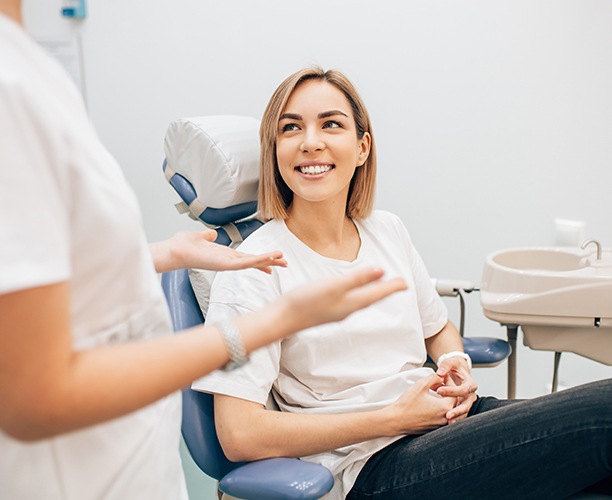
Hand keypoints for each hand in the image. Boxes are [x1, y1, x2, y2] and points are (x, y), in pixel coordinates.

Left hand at [151, 229, 286, 272]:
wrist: (175, 250)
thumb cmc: (184, 245)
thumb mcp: (200, 237)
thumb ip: (208, 236)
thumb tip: (212, 233)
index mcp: (224, 255)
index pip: (247, 257)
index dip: (260, 259)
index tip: (273, 261)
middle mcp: (228, 261)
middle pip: (254, 261)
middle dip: (270, 262)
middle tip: (285, 263)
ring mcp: (228, 264)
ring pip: (253, 263)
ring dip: (268, 260)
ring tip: (283, 259)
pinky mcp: (225, 265)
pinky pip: (246, 263)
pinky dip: (258, 261)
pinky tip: (269, 259)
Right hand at [285, 267, 406, 329]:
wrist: (282, 319)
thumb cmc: (305, 302)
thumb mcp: (334, 286)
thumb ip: (358, 279)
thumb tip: (381, 271)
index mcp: (352, 303)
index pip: (378, 293)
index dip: (392, 287)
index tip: (406, 283)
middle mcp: (347, 309)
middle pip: (372, 298)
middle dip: (386, 290)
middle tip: (399, 284)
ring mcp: (336, 311)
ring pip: (361, 300)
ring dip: (373, 293)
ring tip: (380, 286)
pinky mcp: (326, 310)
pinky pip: (350, 301)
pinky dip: (358, 295)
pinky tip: (353, 293)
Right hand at [384, 373, 456, 434]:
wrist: (396, 420)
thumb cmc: (408, 403)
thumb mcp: (421, 385)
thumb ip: (434, 377)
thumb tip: (441, 376)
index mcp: (445, 407)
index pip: (455, 392)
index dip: (449, 383)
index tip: (442, 377)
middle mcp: (445, 418)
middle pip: (453, 402)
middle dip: (447, 391)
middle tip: (438, 384)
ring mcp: (439, 425)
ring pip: (448, 410)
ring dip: (443, 400)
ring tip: (434, 393)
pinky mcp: (433, 428)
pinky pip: (441, 417)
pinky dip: (439, 409)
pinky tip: (430, 403)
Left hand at [435, 357, 477, 423]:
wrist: (457, 372)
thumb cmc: (454, 367)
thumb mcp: (450, 362)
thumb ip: (446, 365)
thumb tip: (440, 373)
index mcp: (470, 383)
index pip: (463, 389)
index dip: (451, 390)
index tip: (438, 391)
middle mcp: (471, 394)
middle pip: (467, 404)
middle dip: (457, 410)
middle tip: (447, 415)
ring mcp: (467, 402)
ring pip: (464, 412)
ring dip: (457, 417)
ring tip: (448, 422)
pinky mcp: (462, 406)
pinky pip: (461, 415)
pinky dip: (456, 419)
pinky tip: (448, 423)